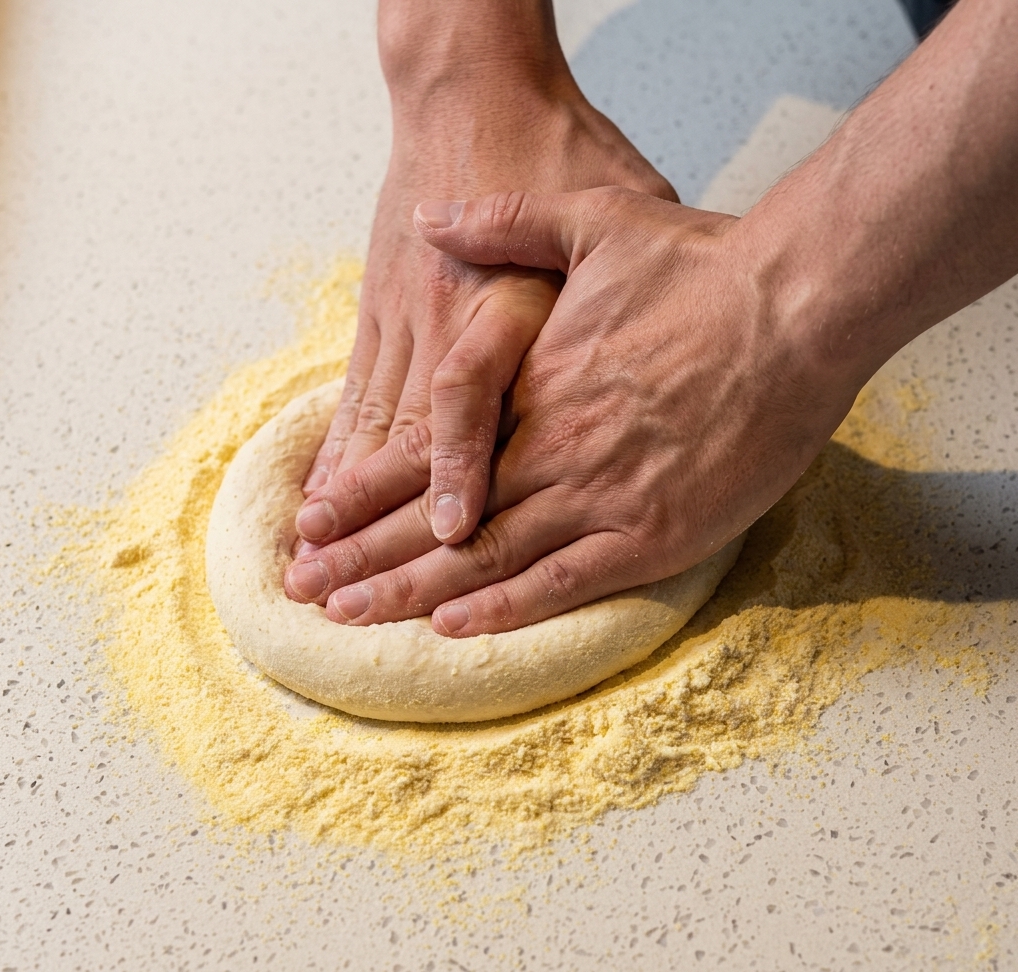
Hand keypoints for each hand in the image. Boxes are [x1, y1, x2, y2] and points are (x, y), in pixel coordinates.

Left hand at [285, 187, 860, 633]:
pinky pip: (564, 583)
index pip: (425, 456)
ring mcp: (599, 498)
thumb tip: (429, 215)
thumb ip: (504, 226)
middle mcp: (550, 451)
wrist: (795, 307)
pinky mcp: (652, 534)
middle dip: (365, 557)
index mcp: (529, 388)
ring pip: (486, 558)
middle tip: (303, 590)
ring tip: (347, 616)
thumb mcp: (595, 222)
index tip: (311, 524)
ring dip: (412, 592)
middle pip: (437, 521)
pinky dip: (505, 609)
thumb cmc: (703, 269)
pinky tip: (451, 629)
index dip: (361, 494)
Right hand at [295, 0, 677, 547]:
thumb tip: (661, 359)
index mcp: (510, 308)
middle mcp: (448, 325)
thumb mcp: (618, 210)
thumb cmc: (561, 145)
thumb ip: (626, 291)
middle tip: (342, 582)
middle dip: (374, 515)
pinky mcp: (382, 311)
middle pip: (408, 435)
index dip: (463, 471)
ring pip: (372, 423)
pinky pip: (357, 393)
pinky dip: (338, 447)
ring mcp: (407, 321)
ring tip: (310, 553)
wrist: (475, 87)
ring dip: (342, 492)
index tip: (452, 535)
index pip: (472, 404)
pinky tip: (320, 489)